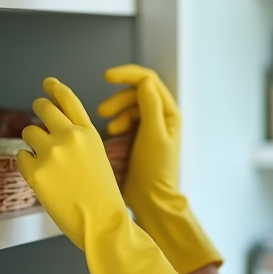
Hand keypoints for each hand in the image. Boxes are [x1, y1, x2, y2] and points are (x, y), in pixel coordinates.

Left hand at [19, 77, 123, 249]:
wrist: (102, 221)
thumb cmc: (102, 196)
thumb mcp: (97, 158)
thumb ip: (78, 140)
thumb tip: (52, 131)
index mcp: (89, 133)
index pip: (68, 100)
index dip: (55, 88)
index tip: (47, 83)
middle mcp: (70, 137)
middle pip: (43, 108)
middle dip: (37, 109)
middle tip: (36, 115)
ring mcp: (51, 152)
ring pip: (28, 132)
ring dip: (32, 142)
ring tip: (45, 160)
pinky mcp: (35, 170)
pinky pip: (21, 156)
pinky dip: (27, 163)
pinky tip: (42, 176)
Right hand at [99, 65, 222, 273]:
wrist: (151, 199)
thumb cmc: (156, 171)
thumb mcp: (153, 136)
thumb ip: (149, 107)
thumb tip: (144, 81)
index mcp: (169, 113)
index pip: (148, 81)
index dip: (127, 75)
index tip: (106, 77)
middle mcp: (161, 117)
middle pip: (136, 93)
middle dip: (117, 99)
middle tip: (102, 113)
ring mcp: (149, 127)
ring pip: (128, 107)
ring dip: (115, 113)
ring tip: (108, 128)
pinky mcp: (137, 138)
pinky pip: (124, 121)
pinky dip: (116, 124)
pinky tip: (111, 136)